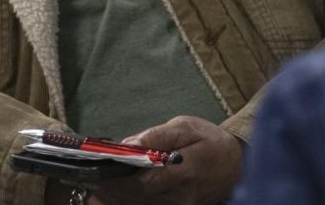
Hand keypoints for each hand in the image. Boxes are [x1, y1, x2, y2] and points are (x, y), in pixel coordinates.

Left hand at [88, 117, 243, 204]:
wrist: (235, 166)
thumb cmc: (211, 142)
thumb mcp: (187, 127)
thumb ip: (157, 136)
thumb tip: (127, 145)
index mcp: (186, 172)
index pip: (143, 182)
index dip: (117, 179)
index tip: (97, 170)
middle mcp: (180, 196)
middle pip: (135, 198)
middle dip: (109, 189)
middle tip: (89, 177)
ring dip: (114, 197)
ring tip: (96, 183)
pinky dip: (125, 200)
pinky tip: (112, 191)